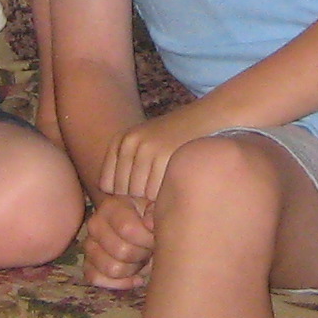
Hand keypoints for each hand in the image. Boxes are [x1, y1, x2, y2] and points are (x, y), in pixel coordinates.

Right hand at [78, 193, 155, 289]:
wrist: (142, 230)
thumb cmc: (150, 220)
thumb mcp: (157, 210)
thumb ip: (155, 215)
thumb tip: (150, 225)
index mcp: (111, 206)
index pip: (127, 229)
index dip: (146, 240)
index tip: (157, 238)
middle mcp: (95, 224)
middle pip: (121, 252)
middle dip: (142, 255)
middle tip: (150, 250)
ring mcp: (89, 245)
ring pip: (111, 269)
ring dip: (132, 269)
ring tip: (142, 260)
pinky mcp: (87, 264)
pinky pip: (96, 279)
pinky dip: (119, 283)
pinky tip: (135, 277)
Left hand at [98, 105, 215, 205]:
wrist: (210, 118)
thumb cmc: (177, 139)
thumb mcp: (145, 143)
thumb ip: (127, 167)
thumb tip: (109, 199)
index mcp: (121, 139)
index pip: (107, 184)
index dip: (122, 192)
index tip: (141, 188)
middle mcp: (131, 142)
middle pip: (123, 191)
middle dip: (139, 197)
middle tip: (158, 188)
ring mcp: (149, 149)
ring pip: (140, 194)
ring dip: (153, 198)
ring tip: (167, 185)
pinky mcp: (166, 158)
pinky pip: (157, 193)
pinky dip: (165, 196)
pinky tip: (176, 185)